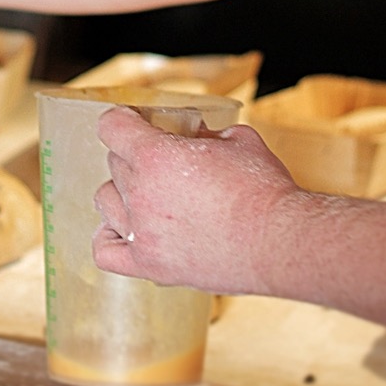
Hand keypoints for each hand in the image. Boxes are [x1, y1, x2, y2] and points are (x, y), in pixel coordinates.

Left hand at [92, 106, 297, 294]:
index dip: (125, 120)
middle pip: (115, 163)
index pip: (111, 126)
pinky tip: (131, 229)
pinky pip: (104, 250)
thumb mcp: (238, 139)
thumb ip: (206, 133)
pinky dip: (111, 236)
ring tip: (152, 195)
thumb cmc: (263, 190)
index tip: (138, 123)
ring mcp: (141, 233)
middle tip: (167, 163)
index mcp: (155, 155)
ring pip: (105, 201)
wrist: (280, 242)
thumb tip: (194, 134)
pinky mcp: (150, 266)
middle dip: (137, 155)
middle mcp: (139, 193)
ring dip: (123, 192)